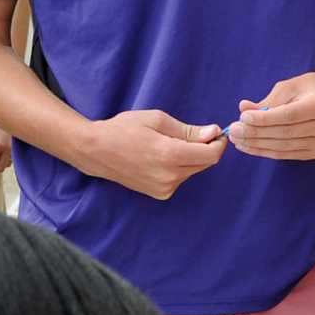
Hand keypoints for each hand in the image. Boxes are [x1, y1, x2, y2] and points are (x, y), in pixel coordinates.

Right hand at [83, 109, 226, 199]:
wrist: (96, 150)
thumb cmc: (124, 129)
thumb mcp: (157, 120)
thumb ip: (188, 130)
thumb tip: (213, 133)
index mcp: (170, 155)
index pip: (211, 155)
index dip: (219, 143)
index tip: (216, 133)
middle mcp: (170, 176)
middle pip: (205, 163)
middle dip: (206, 148)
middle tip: (194, 134)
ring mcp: (164, 188)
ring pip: (193, 170)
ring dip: (191, 157)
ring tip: (169, 144)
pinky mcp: (160, 194)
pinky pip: (181, 178)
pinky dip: (179, 167)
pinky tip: (162, 157)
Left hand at [228, 72, 314, 160]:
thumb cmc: (307, 89)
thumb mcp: (288, 87)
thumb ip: (267, 101)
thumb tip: (243, 108)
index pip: (289, 115)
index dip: (264, 118)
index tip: (243, 117)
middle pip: (285, 133)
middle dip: (256, 133)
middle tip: (234, 130)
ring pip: (283, 147)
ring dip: (257, 145)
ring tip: (238, 139)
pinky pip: (285, 154)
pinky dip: (265, 151)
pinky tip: (250, 146)